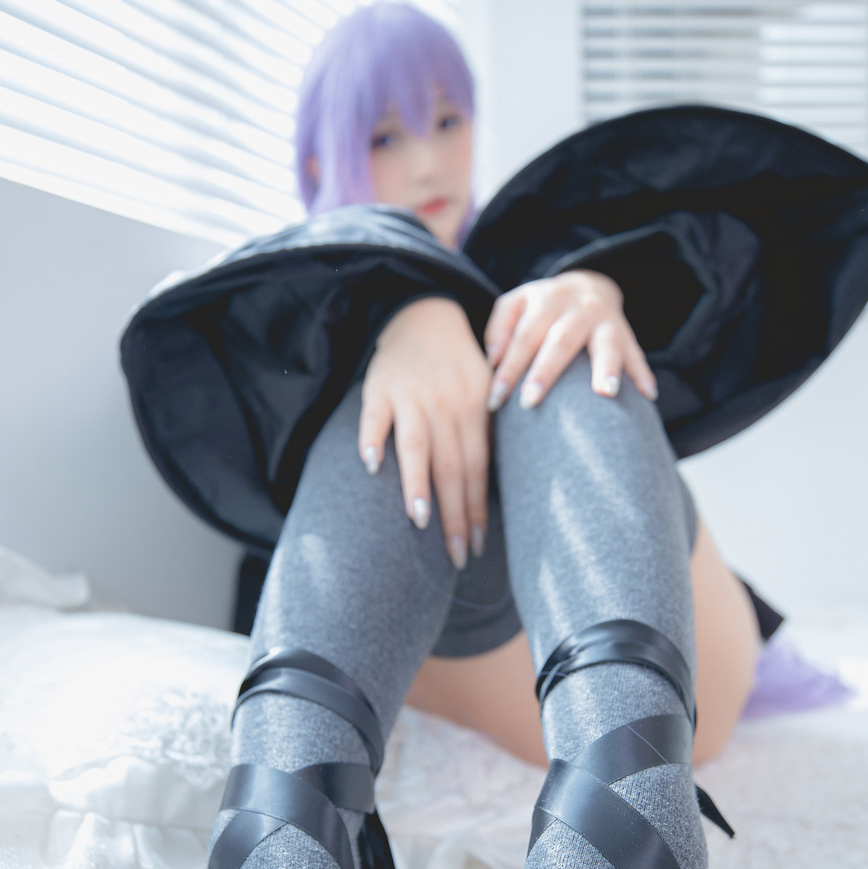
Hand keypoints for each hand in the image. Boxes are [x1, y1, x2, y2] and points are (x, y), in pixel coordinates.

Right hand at [358, 297, 491, 568]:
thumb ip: (485, 434)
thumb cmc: (456, 365)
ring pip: (417, 445)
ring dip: (418, 484)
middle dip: (455, 515)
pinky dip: (372, 439)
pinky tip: (372, 466)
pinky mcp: (379, 388)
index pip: (478, 468)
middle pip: (452, 466)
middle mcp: (445, 404)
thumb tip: (495, 489)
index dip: (477, 509)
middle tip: (457, 555)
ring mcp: (411, 396)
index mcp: (474, 409)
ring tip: (420, 521)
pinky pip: (374, 417)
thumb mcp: (483, 391)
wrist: (423, 313)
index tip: (478, 547)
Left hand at [483, 270, 656, 411]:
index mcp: (547, 298)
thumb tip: (493, 360)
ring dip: (606, 367)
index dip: (509, 368)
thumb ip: (500, 328)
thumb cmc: (542, 308)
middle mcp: (579, 307)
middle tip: (529, 402)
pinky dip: (642, 374)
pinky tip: (648, 395)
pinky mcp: (627, 335)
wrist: (589, 285)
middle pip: (561, 340)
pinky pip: (636, 355)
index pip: (524, 336)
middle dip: (545, 372)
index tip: (495, 399)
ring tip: (605, 393)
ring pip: (606, 344)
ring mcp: (607, 320)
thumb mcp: (516, 305)